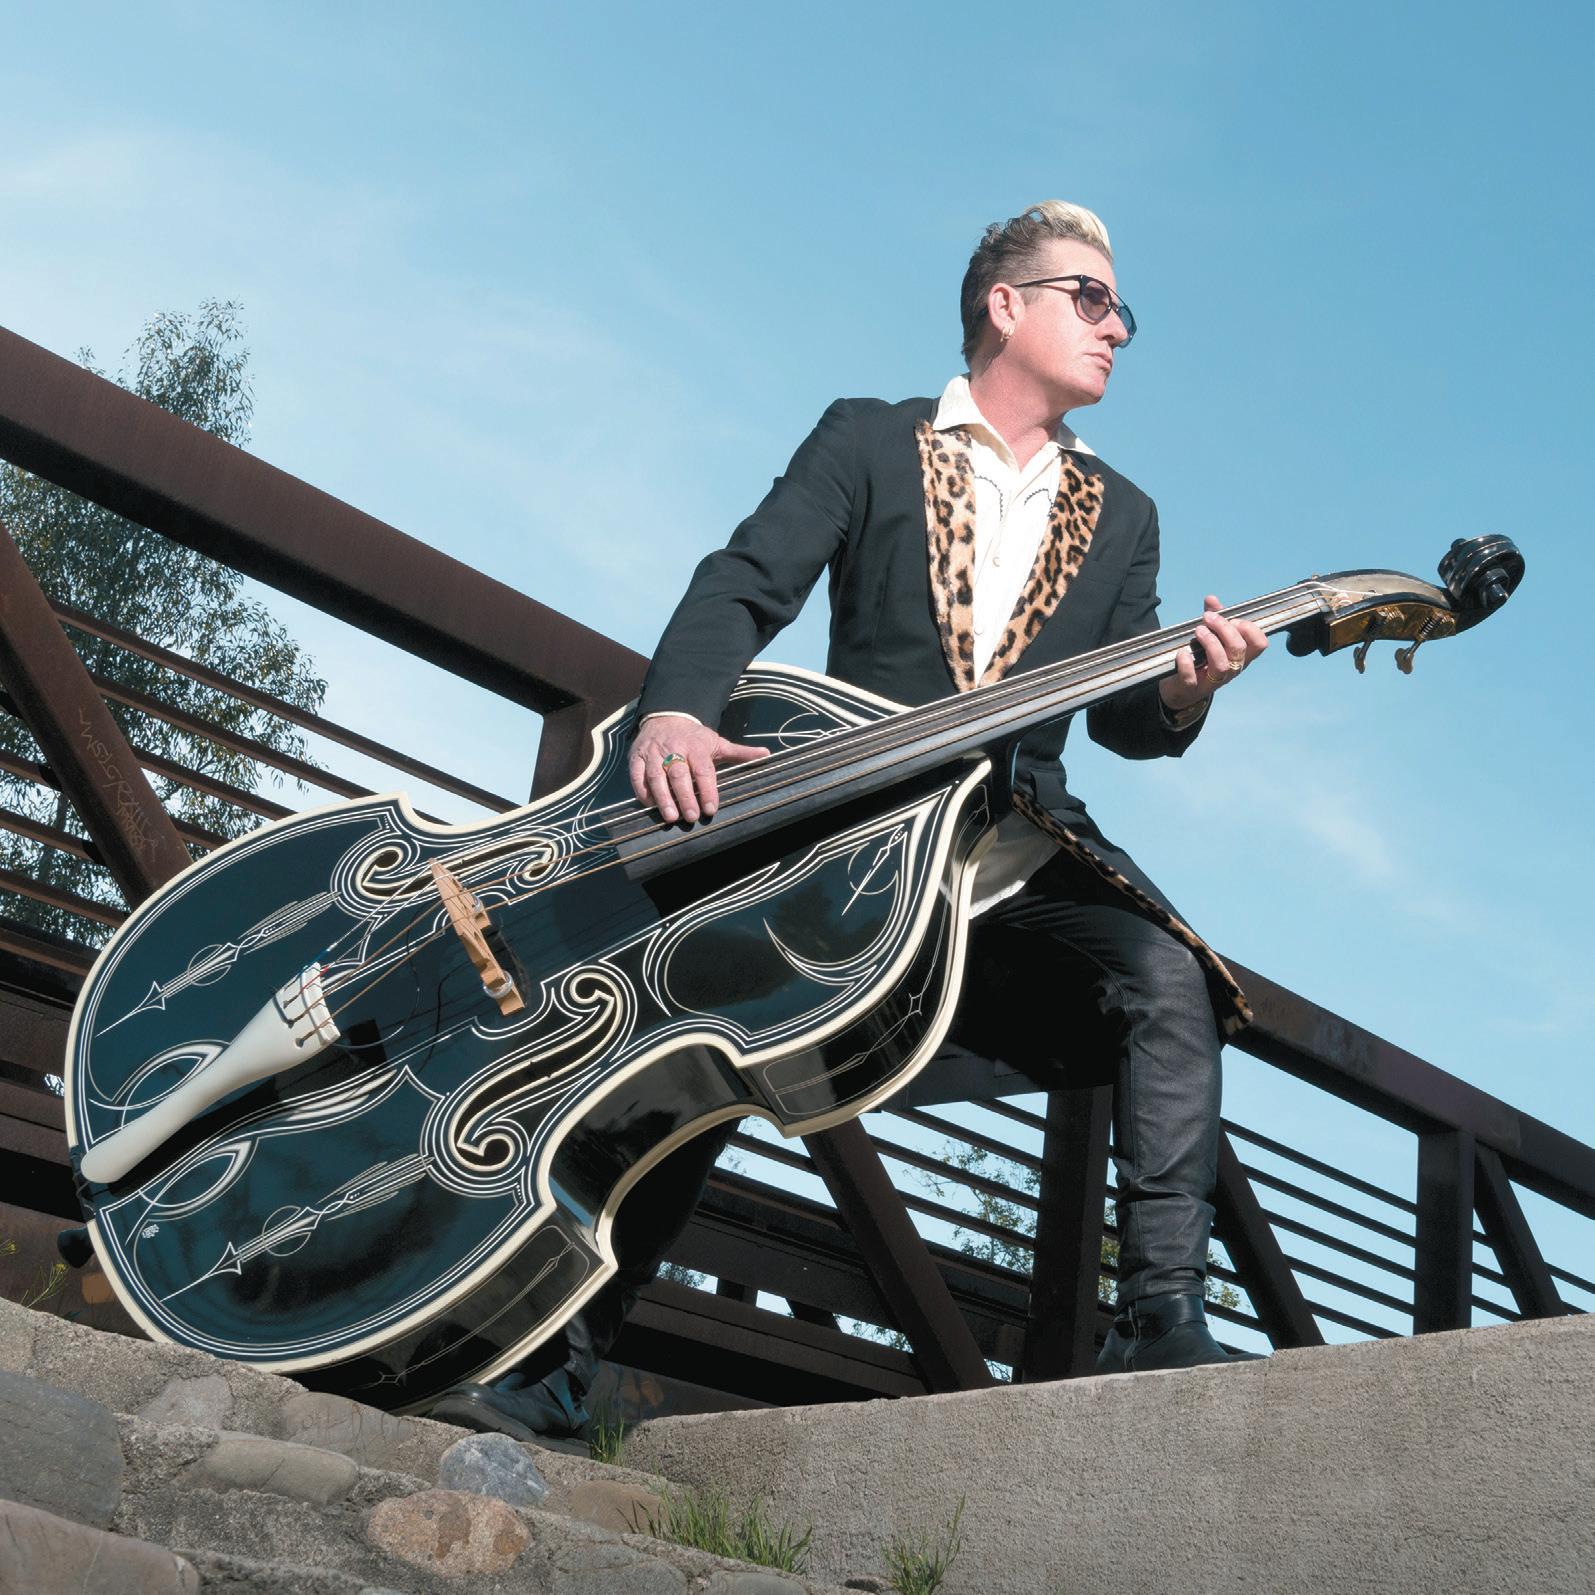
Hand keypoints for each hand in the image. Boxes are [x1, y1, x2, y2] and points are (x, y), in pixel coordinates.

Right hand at [628, 714, 769, 823]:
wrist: (665, 717)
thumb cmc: (694, 736)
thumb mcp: (717, 742)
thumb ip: (739, 752)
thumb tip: (766, 754)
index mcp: (696, 746)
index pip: (703, 770)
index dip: (708, 790)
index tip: (712, 808)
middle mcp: (674, 748)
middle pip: (679, 774)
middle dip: (686, 797)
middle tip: (692, 816)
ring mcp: (653, 753)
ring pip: (656, 776)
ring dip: (664, 797)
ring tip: (671, 817)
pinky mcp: (636, 757)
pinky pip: (637, 776)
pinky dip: (643, 791)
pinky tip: (650, 806)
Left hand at [1158, 595, 1268, 713]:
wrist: (1181, 688)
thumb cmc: (1202, 658)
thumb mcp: (1211, 636)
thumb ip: (1214, 617)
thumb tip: (1211, 599)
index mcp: (1241, 656)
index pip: (1260, 644)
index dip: (1250, 628)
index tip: (1233, 619)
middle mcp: (1232, 670)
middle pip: (1238, 649)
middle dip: (1224, 629)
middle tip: (1207, 618)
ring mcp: (1213, 681)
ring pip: (1222, 665)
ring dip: (1210, 643)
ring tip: (1198, 630)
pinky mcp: (1192, 688)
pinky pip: (1192, 678)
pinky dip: (1187, 663)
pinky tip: (1182, 652)